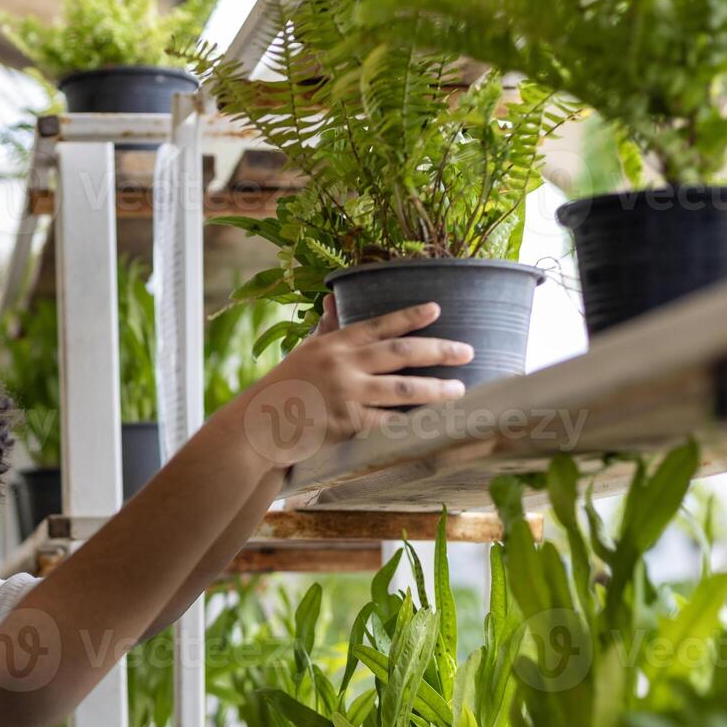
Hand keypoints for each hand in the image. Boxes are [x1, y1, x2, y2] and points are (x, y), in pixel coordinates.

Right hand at [238, 300, 473, 468]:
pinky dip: (412, 423)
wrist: (259, 426)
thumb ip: (326, 329)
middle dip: (438, 351)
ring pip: (402, 390)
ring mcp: (346, 395)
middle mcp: (342, 365)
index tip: (436, 310)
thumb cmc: (283, 389)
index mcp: (332, 344)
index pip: (378, 325)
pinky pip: (388, 423)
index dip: (409, 317)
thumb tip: (334, 300)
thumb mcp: (304, 353)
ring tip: (460, 389)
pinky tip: (436, 422)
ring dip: (436, 390)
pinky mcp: (347, 425)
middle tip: (467, 350)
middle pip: (400, 354)